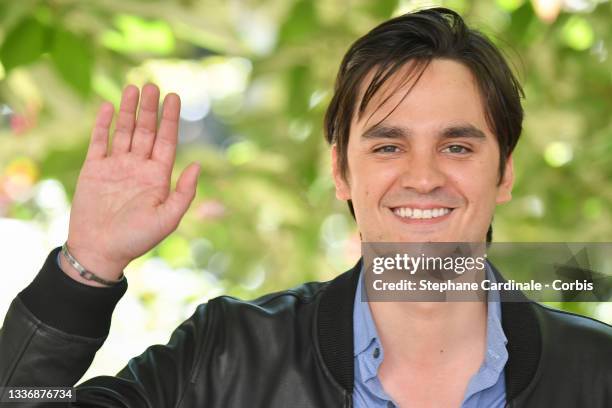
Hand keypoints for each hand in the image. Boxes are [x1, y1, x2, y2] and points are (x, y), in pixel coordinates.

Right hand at [61, 84, 199, 285]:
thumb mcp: (167, 219)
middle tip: (153, 84)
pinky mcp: (94, 170)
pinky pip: (99, 142)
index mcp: (158, 177)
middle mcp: (139, 167)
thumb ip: (184, 192)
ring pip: (123, 131)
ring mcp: (116, 167)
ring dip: (128, 110)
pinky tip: (108, 107)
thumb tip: (198, 165)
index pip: (167, 141)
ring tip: (133, 87)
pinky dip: (103, 125)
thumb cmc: (136, 239)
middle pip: (146, 131)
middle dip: (150, 108)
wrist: (99, 251)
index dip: (171, 119)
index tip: (174, 97)